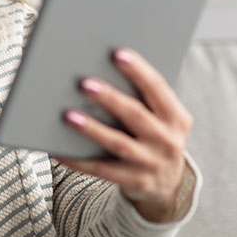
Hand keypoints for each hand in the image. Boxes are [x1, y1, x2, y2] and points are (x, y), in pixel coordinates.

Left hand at [54, 48, 193, 222]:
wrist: (167, 183)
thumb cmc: (153, 134)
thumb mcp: (160, 117)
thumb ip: (141, 96)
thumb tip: (97, 67)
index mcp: (176, 117)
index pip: (158, 88)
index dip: (139, 70)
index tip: (117, 53)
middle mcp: (168, 140)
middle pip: (136, 115)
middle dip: (110, 98)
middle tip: (84, 83)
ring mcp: (153, 163)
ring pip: (118, 143)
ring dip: (92, 129)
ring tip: (68, 115)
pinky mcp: (136, 182)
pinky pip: (102, 170)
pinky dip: (79, 160)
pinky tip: (59, 149)